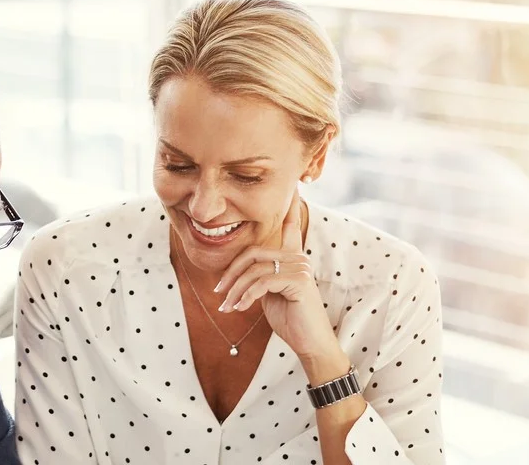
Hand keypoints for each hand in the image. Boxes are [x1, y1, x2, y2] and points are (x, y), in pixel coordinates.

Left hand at [213, 190, 338, 358]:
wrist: (309, 343)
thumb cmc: (290, 318)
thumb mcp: (269, 293)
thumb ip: (258, 276)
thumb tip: (236, 272)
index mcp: (292, 256)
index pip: (290, 225)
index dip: (288, 206)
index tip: (293, 186)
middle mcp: (298, 257)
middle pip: (252, 253)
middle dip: (231, 273)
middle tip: (219, 291)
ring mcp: (299, 267)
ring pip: (254, 269)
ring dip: (234, 290)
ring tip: (226, 306)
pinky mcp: (298, 281)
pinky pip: (261, 282)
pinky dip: (245, 296)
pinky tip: (239, 309)